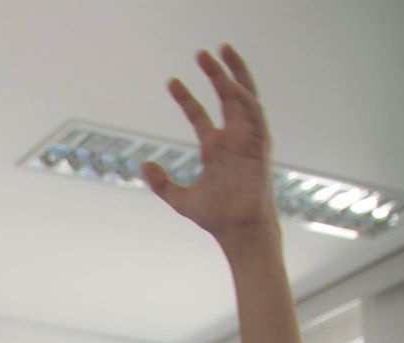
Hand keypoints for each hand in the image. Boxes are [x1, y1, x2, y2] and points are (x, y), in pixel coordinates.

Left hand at [145, 45, 275, 246]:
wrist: (238, 231)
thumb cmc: (217, 216)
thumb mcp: (180, 199)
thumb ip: (162, 184)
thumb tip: (144, 165)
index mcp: (215, 148)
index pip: (199, 115)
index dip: (186, 98)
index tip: (171, 81)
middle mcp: (232, 139)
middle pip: (225, 97)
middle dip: (215, 73)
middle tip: (201, 52)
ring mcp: (247, 139)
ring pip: (243, 97)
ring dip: (233, 74)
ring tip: (221, 52)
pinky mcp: (259, 145)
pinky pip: (255, 115)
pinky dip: (244, 99)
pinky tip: (231, 85)